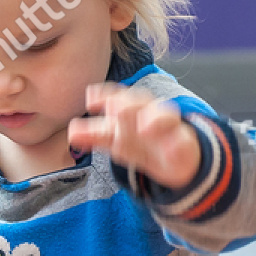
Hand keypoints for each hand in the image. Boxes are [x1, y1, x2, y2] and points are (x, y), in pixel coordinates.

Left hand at [70, 82, 200, 190]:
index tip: (91, 100)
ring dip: (154, 119)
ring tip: (144, 128)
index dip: (105, 95)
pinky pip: (182, 143)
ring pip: (164, 117)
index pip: (118, 96)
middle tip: (114, 109)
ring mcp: (169, 127)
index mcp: (131, 109)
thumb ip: (93, 134)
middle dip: (127, 105)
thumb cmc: (141, 142)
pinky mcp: (185, 144)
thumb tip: (71, 132)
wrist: (177, 160)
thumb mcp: (115, 139)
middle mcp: (150, 113)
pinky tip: (171, 148)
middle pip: (140, 103)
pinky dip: (177, 145)